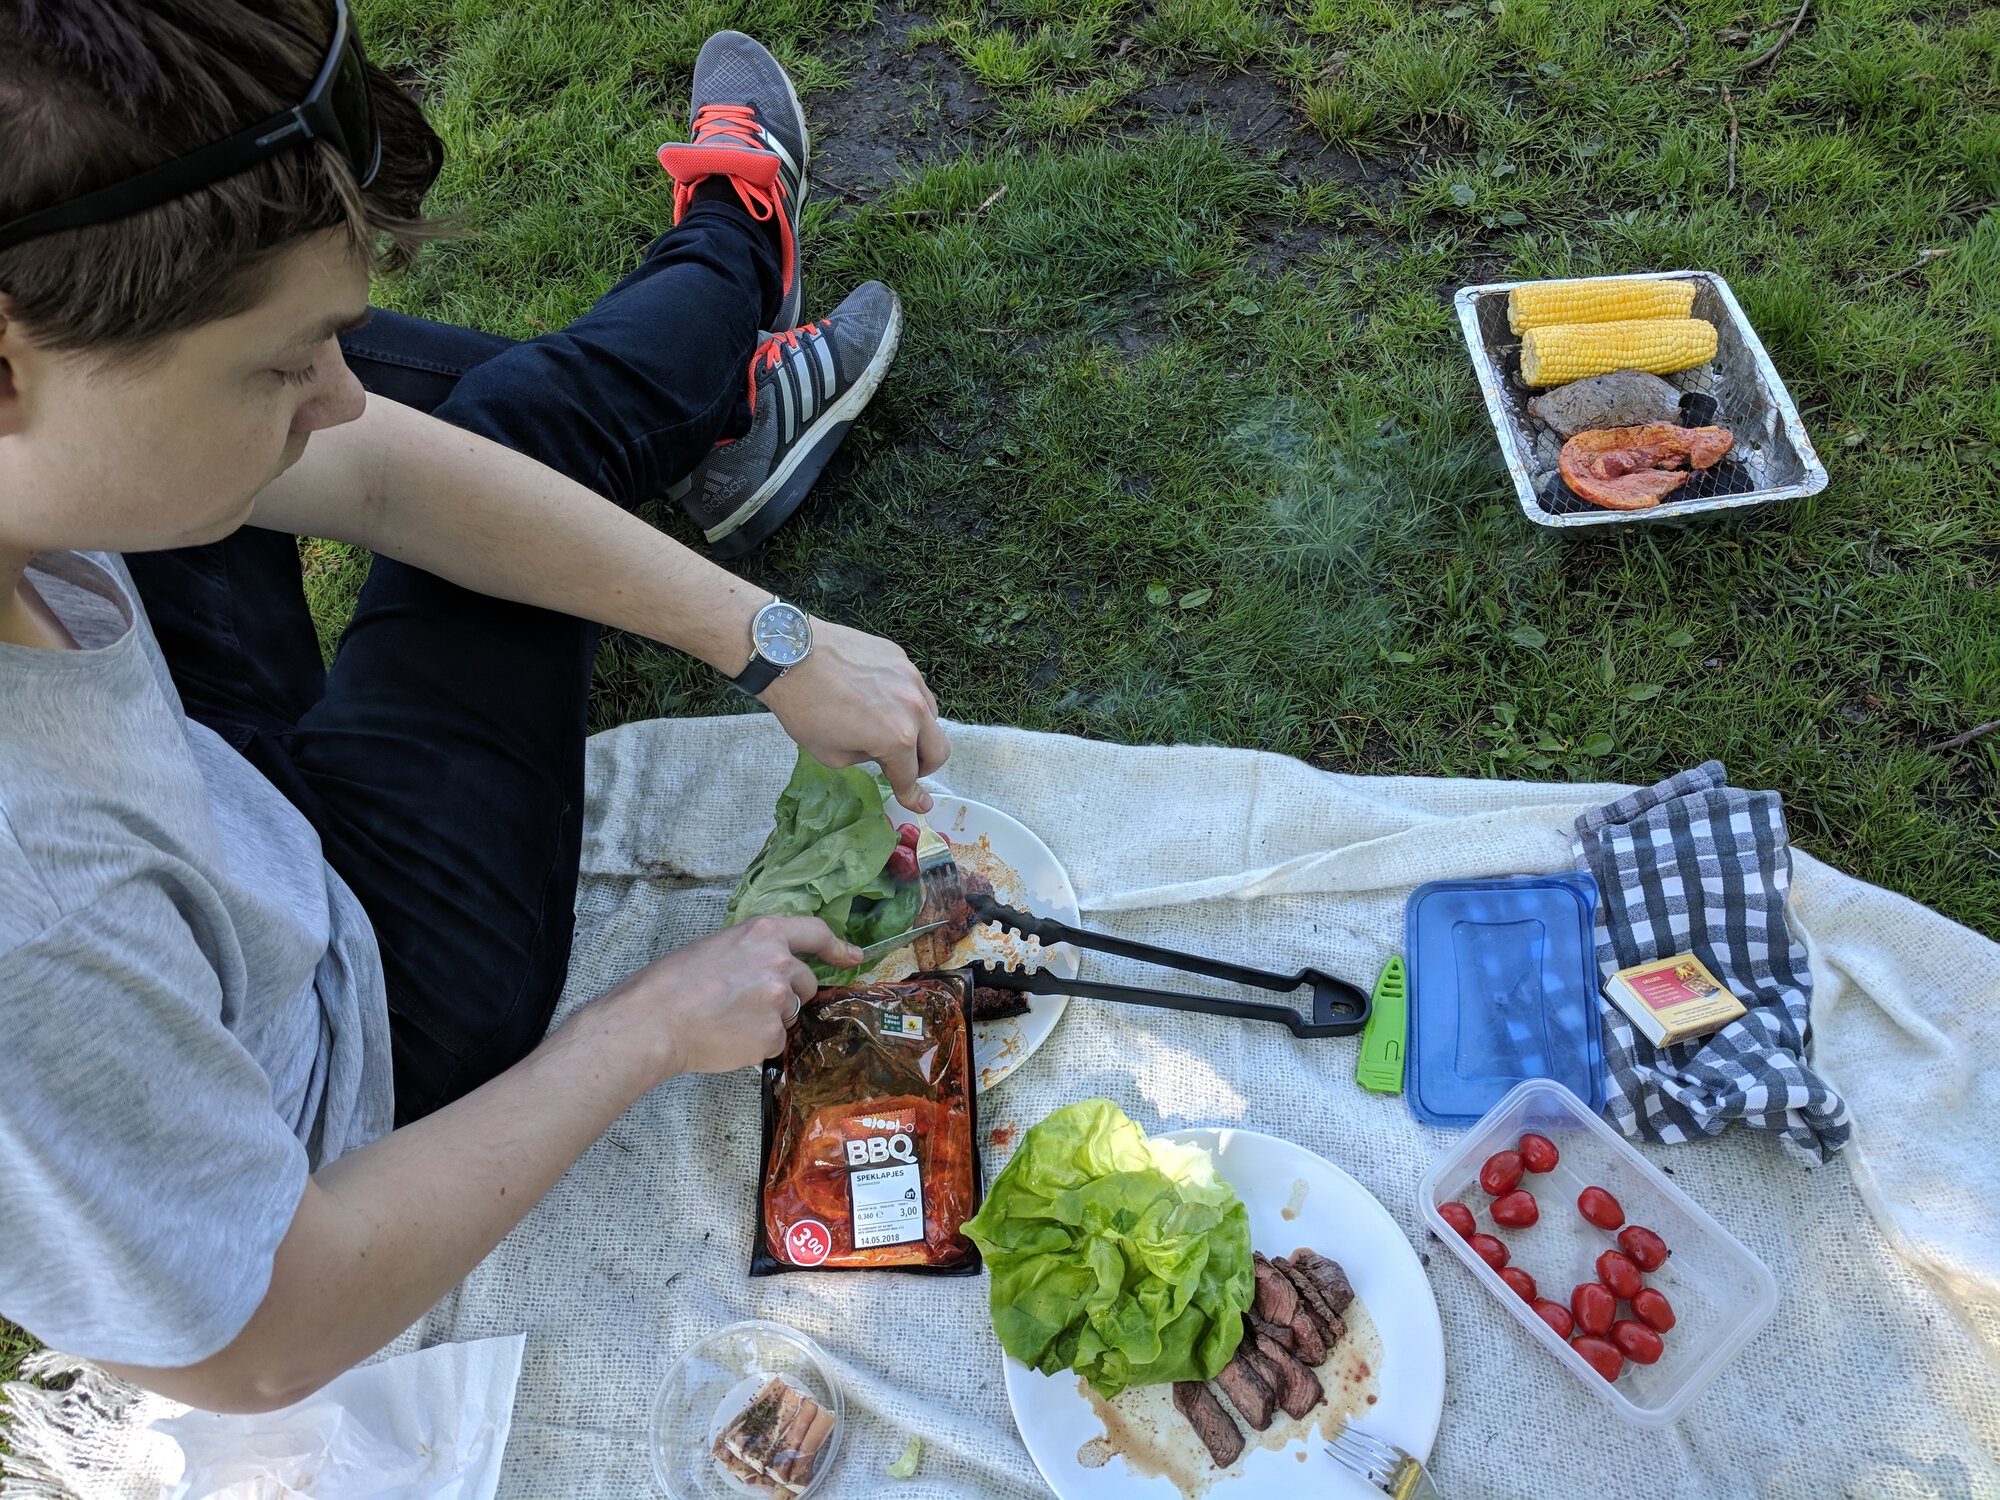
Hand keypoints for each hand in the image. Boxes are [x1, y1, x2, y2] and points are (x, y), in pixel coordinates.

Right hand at [599, 917, 860, 1078]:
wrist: (655, 1020)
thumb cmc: (673, 982)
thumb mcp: (718, 947)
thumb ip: (753, 952)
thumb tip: (773, 972)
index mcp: (764, 933)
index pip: (814, 932)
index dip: (838, 946)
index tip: (854, 956)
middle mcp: (780, 963)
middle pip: (805, 982)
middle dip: (787, 993)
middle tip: (747, 1001)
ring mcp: (779, 1001)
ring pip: (789, 1014)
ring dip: (769, 1019)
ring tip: (728, 1019)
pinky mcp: (772, 1035)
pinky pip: (774, 1041)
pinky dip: (756, 1043)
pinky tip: (728, 1037)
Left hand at [759, 617, 949, 811]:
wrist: (789, 656)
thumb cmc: (804, 709)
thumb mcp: (833, 755)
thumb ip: (868, 759)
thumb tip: (881, 756)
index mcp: (896, 738)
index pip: (910, 775)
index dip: (911, 795)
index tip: (919, 805)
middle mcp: (913, 708)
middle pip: (939, 749)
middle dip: (925, 767)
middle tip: (906, 769)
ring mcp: (910, 678)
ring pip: (931, 716)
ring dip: (918, 732)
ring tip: (889, 730)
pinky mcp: (899, 658)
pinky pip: (913, 688)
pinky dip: (904, 702)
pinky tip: (877, 700)